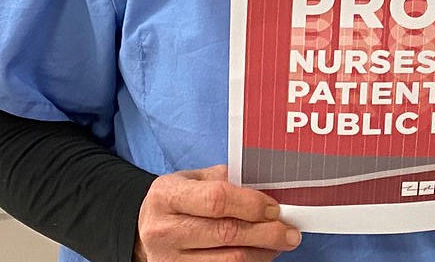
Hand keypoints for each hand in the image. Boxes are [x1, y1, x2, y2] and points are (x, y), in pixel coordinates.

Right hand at [134, 165, 300, 261]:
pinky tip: (261, 254)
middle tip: (290, 232)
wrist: (144, 230)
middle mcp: (164, 230)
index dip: (251, 204)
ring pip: (229, 260)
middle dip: (267, 233)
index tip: (274, 208)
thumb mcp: (193, 179)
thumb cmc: (177, 200)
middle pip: (226, 233)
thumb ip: (227, 179)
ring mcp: (169, 260)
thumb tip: (268, 189)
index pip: (216, 200)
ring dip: (262, 252)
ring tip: (280, 243)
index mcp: (167, 196)